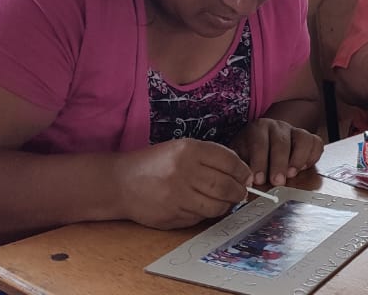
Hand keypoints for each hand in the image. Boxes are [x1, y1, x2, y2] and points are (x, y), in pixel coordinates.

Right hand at [114, 138, 251, 229]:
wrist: (120, 182)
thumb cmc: (155, 164)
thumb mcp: (181, 149)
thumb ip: (210, 158)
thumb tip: (242, 174)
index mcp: (188, 150)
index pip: (230, 161)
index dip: (243, 171)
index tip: (247, 177)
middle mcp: (184, 171)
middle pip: (226, 186)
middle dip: (239, 192)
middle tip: (241, 193)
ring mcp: (178, 195)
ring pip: (217, 206)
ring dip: (227, 205)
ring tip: (226, 201)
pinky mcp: (172, 214)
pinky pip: (201, 217)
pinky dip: (208, 214)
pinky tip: (205, 207)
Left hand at [231, 118, 324, 187]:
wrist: (265, 140)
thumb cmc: (251, 152)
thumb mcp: (240, 156)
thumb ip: (240, 166)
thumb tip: (241, 181)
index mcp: (258, 128)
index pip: (259, 143)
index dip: (259, 162)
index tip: (257, 180)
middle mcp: (278, 126)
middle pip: (281, 142)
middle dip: (279, 164)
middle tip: (277, 182)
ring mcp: (295, 130)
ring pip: (302, 139)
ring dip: (298, 159)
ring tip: (292, 174)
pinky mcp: (308, 138)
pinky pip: (316, 143)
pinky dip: (312, 156)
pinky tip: (303, 168)